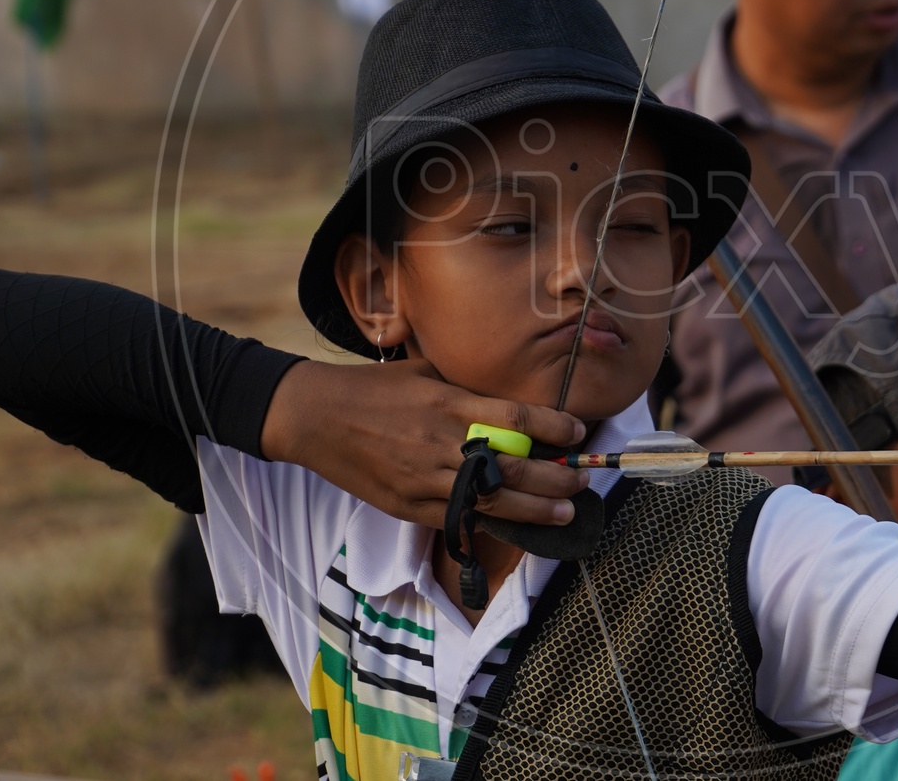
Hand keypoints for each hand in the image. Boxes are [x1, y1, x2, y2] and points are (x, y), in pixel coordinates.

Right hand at [260, 357, 589, 529]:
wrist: (314, 417)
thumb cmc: (373, 388)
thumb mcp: (425, 371)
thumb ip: (467, 389)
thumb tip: (509, 401)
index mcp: (448, 403)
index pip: (516, 419)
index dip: (554, 427)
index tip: (579, 431)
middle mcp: (441, 444)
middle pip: (513, 466)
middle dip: (556, 476)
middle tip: (583, 478)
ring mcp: (424, 480)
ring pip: (492, 501)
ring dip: (535, 508)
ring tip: (565, 509)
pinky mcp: (408, 506)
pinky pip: (459, 519)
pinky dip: (491, 523)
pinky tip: (516, 525)